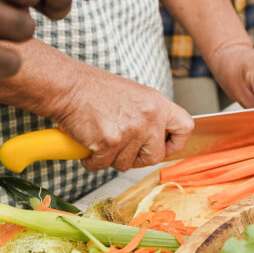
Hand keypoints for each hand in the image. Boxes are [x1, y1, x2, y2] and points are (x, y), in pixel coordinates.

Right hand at [47, 64, 195, 171]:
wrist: (68, 87)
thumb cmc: (95, 90)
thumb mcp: (135, 96)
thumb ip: (149, 115)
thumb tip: (157, 138)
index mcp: (158, 104)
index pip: (185, 128)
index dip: (175, 143)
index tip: (164, 147)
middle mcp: (149, 117)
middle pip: (156, 156)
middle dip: (138, 159)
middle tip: (122, 149)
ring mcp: (130, 131)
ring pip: (126, 164)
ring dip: (111, 158)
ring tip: (101, 138)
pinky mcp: (109, 142)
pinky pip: (102, 165)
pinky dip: (92, 161)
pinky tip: (88, 144)